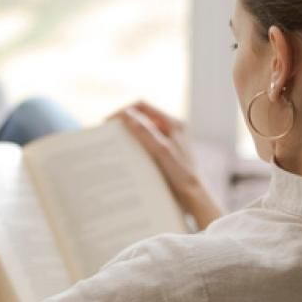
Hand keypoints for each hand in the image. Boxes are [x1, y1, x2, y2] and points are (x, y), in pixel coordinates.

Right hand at [112, 101, 222, 228]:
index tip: (109, 121)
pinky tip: (124, 154)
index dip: (124, 110)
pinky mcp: (164, 151)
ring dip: (128, 133)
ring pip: (142, 129)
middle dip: (124, 121)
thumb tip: (127, 114)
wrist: (193, 195)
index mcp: (173, 123)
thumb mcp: (161, 151)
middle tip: (108, 132)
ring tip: (113, 142)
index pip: (142, 106)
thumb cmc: (181, 174)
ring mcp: (168, 139)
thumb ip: (145, 132)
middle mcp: (171, 128)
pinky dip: (134, 144)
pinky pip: (145, 142)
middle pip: (141, 116)